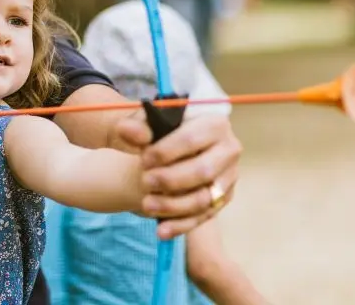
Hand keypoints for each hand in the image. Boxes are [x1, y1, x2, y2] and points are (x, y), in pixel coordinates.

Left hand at [114, 111, 241, 239]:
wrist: (170, 151)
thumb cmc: (161, 134)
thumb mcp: (147, 125)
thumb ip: (136, 128)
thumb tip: (126, 130)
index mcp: (214, 123)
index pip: (192, 139)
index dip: (166, 151)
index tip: (143, 159)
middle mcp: (228, 149)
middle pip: (203, 171)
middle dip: (171, 180)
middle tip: (145, 182)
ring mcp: (228, 177)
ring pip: (204, 198)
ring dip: (173, 206)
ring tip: (147, 205)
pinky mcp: (222, 199)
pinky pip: (203, 217)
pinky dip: (181, 225)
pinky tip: (161, 231)